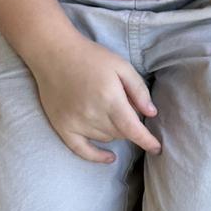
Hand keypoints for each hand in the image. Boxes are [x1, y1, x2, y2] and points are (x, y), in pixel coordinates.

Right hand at [28, 33, 159, 163]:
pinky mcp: (62, 127)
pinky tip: (109, 157)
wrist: (53, 53)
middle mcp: (93, 115)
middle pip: (121, 134)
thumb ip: (139, 90)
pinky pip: (81, 150)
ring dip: (114, 131)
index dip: (147, 141)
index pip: (133, 130)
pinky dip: (96, 156)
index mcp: (110, 99)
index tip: (157, 148)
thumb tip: (151, 114)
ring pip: (106, 138)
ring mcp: (76, 123)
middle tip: (125, 107)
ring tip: (109, 111)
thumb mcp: (122, 66)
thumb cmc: (91, 57)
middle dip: (130, 126)